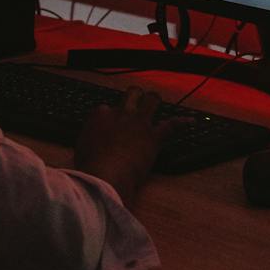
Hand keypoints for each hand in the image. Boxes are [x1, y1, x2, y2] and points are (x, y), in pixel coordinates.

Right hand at [74, 87, 171, 206]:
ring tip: (156, 101)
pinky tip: (190, 121)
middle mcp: (121, 114)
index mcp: (100, 115)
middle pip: (131, 94)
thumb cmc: (90, 167)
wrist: (106, 175)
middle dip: (135, 95)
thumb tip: (88, 148)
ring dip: (154, 100)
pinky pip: (172, 125)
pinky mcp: (154, 136)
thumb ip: (86, 142)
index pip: (106, 108)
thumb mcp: (79, 150)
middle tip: (136, 100)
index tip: (110, 125)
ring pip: (151, 100)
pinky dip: (182, 122)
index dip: (110, 116)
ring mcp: (139, 123)